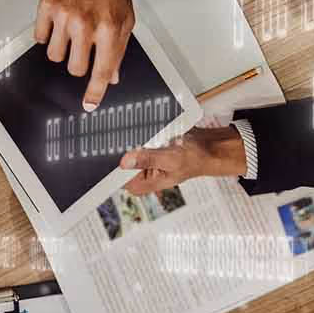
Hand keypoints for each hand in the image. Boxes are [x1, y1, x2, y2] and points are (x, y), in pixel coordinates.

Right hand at [34, 0, 133, 109]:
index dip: (94, 92)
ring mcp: (65, 15)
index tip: (88, 105)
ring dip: (62, 49)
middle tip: (82, 47)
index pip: (103, 70)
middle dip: (78, 63)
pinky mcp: (47, 6)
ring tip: (71, 30)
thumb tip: (113, 76)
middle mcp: (87, 23)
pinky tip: (58, 20)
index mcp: (110, 28)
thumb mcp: (125, 16)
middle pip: (74, 67)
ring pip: (55, 55)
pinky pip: (41, 37)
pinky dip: (48, 34)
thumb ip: (118, 48)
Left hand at [119, 125, 246, 194]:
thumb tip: (124, 161)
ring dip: (128, 138)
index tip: (103, 150)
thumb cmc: (196, 158)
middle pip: (117, 161)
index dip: (109, 163)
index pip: (114, 177)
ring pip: (125, 149)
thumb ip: (147, 159)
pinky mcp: (146, 150)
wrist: (209, 147)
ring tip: (135, 131)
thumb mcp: (171, 159)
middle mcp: (140, 175)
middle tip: (120, 135)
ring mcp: (143, 162)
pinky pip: (134, 141)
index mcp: (142, 184)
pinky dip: (137, 133)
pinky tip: (140, 128)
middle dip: (119, 148)